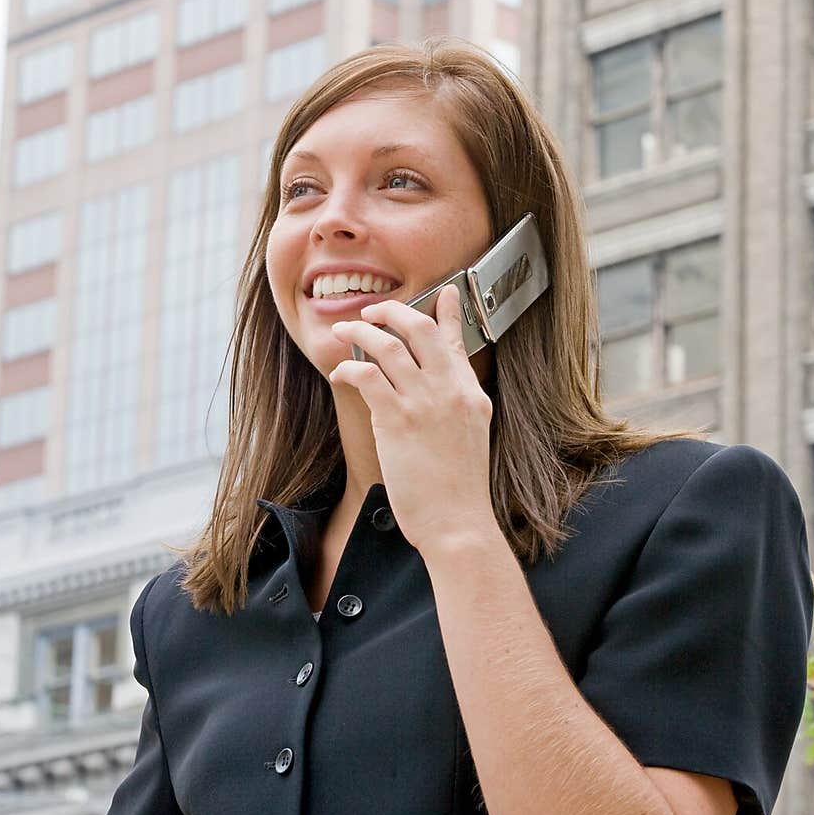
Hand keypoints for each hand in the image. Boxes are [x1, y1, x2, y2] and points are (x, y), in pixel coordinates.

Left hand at [328, 283, 495, 556]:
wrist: (458, 522)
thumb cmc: (460, 488)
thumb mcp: (473, 433)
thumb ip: (458, 402)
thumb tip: (444, 386)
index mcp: (469, 392)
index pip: (456, 340)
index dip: (448, 311)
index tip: (446, 292)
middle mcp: (449, 390)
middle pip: (419, 329)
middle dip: (392, 310)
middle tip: (373, 310)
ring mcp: (424, 403)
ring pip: (388, 346)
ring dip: (362, 331)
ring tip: (345, 329)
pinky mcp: (397, 421)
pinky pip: (368, 377)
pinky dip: (350, 367)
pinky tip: (341, 371)